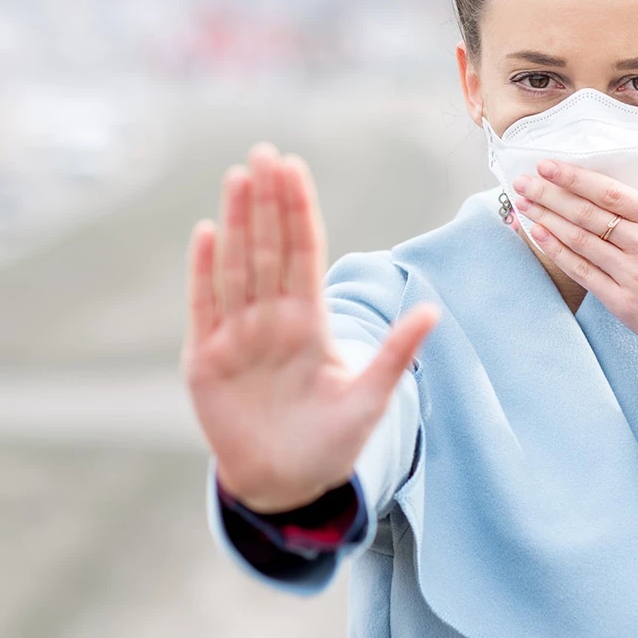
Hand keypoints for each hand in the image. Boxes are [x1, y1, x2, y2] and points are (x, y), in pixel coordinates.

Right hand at [181, 142, 438, 513]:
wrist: (284, 485)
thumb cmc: (329, 442)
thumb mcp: (369, 398)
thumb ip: (395, 354)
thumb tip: (434, 310)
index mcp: (309, 322)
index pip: (304, 253)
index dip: (299, 211)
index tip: (295, 168)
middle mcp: (271, 319)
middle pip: (268, 249)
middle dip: (267, 202)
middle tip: (264, 152)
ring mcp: (236, 336)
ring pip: (237, 267)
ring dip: (237, 223)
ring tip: (238, 178)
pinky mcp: (205, 360)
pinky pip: (204, 306)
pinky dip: (203, 271)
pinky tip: (207, 233)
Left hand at [512, 139, 637, 367]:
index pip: (612, 193)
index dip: (576, 177)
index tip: (549, 165)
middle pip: (588, 213)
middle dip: (550, 193)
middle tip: (523, 179)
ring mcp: (632, 275)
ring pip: (580, 239)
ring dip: (546, 218)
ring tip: (522, 202)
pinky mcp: (622, 303)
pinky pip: (582, 272)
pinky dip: (557, 251)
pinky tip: (538, 234)